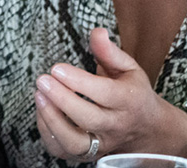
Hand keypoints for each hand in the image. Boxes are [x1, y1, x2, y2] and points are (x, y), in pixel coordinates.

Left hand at [34, 28, 186, 161]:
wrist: (147, 131)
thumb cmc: (133, 92)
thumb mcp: (129, 68)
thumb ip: (110, 51)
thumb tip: (96, 31)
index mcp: (128, 100)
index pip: (103, 94)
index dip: (78, 81)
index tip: (56, 67)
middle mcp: (115, 125)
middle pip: (88, 119)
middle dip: (62, 100)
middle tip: (42, 80)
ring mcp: (101, 144)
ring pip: (76, 143)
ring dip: (53, 121)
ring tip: (38, 96)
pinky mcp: (88, 155)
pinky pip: (65, 152)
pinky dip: (49, 135)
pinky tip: (41, 111)